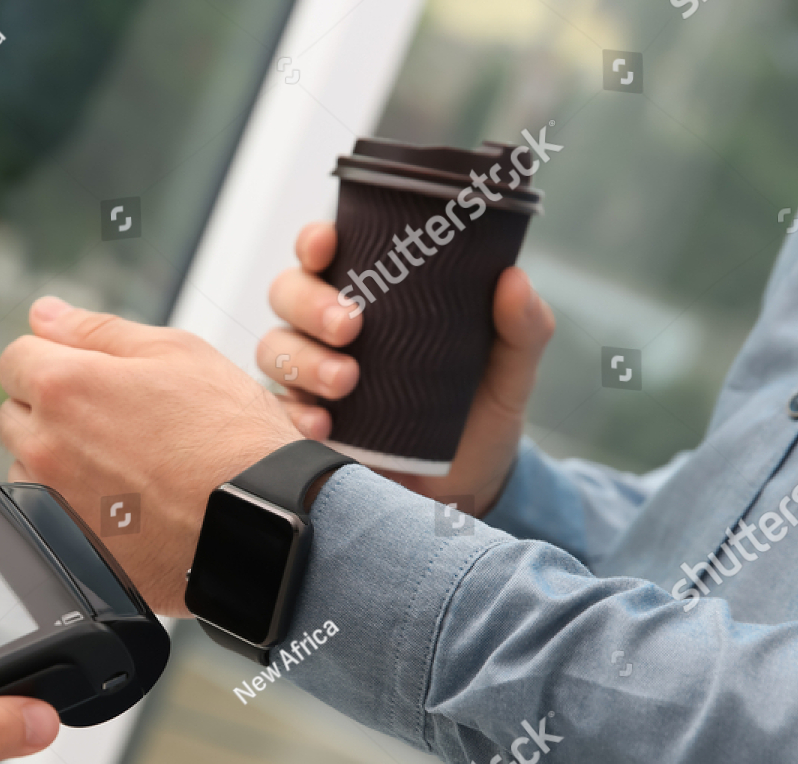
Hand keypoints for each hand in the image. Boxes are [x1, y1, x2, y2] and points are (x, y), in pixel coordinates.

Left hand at [0, 297, 302, 615]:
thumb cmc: (231, 436)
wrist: (263, 521)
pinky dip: (75, 504)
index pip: (15, 357)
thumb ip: (97, 330)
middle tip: (116, 417)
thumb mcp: (177, 353)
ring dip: (59, 459)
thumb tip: (45, 315)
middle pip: (14, 413)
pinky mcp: (70, 547)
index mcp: (64, 387)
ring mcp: (54, 502)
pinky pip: (49, 514)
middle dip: (51, 407)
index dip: (53, 357)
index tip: (88, 373)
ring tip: (127, 463)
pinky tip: (124, 500)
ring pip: (29, 467)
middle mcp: (46, 447)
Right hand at [259, 221, 554, 513]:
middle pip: (287, 294)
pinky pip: (278, 412)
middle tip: (351, 325)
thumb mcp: (509, 372)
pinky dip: (294, 414)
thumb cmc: (479, 415)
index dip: (314, 242)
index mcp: (371, 297)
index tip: (327, 244)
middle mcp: (328, 331)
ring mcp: (311, 378)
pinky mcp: (304, 426)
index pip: (325, 254)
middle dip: (310, 304)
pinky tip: (323, 424)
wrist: (468, 488)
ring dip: (304, 360)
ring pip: (275, 350)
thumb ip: (522, 328)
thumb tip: (514, 280)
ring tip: (346, 381)